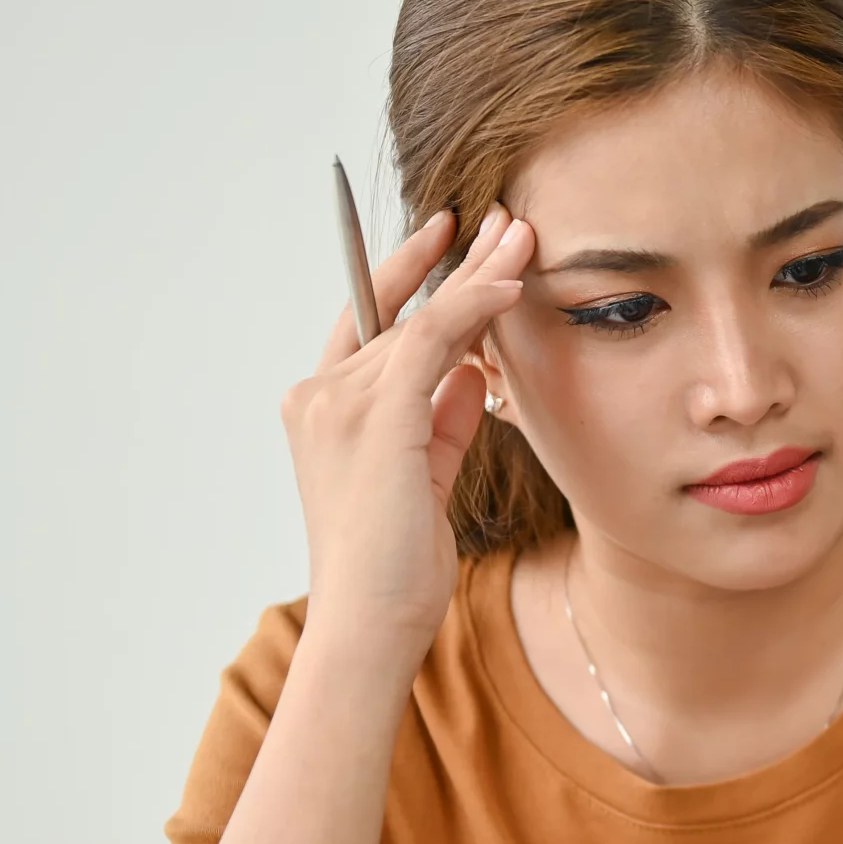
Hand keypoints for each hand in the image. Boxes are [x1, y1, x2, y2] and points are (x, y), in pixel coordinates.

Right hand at [281, 204, 534, 665]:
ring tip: (523, 239)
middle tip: (507, 222)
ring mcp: (337, 402)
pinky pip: (431, 338)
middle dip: (458, 263)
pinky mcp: (373, 415)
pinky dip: (473, 306)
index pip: (371, 322)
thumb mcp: (427, 475)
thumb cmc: (396, 565)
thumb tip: (474, 373)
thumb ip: (442, 419)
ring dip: (478, 275)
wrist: (369, 622)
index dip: (413, 275)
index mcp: (323, 409)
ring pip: (420, 317)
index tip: (455, 238)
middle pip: (399, 310)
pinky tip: (509, 286)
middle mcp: (319, 395)